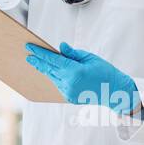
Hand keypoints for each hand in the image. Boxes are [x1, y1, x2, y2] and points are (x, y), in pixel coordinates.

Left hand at [25, 42, 140, 114]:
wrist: (115, 91)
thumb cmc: (105, 72)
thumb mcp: (90, 58)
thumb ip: (73, 54)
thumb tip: (60, 47)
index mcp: (74, 71)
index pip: (53, 59)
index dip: (40, 53)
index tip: (30, 47)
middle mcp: (69, 83)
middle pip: (49, 69)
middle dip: (38, 62)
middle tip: (28, 56)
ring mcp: (69, 92)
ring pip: (53, 78)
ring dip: (46, 70)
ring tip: (37, 62)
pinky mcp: (70, 97)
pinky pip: (59, 85)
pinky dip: (55, 77)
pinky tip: (51, 72)